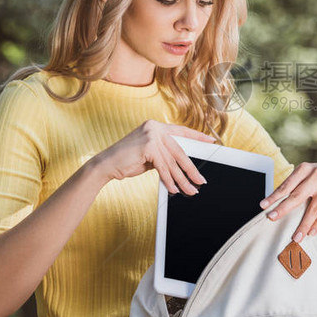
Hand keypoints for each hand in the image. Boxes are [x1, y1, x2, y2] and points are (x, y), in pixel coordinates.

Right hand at [95, 120, 215, 194]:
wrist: (106, 165)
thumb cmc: (127, 161)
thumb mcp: (150, 155)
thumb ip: (164, 154)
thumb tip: (182, 165)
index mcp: (156, 126)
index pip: (181, 131)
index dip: (197, 136)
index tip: (211, 141)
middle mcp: (155, 127)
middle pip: (179, 151)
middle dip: (191, 169)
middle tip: (201, 181)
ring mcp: (151, 134)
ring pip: (172, 162)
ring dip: (182, 179)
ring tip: (190, 190)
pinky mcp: (148, 145)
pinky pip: (163, 167)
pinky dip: (169, 180)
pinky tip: (174, 189)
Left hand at [259, 162, 316, 242]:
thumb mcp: (309, 174)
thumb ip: (296, 185)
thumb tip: (277, 204)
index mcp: (305, 168)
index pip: (287, 184)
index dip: (274, 195)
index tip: (263, 205)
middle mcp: (316, 175)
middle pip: (297, 195)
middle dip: (283, 209)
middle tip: (272, 218)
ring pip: (312, 209)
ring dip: (303, 225)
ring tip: (295, 237)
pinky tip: (311, 233)